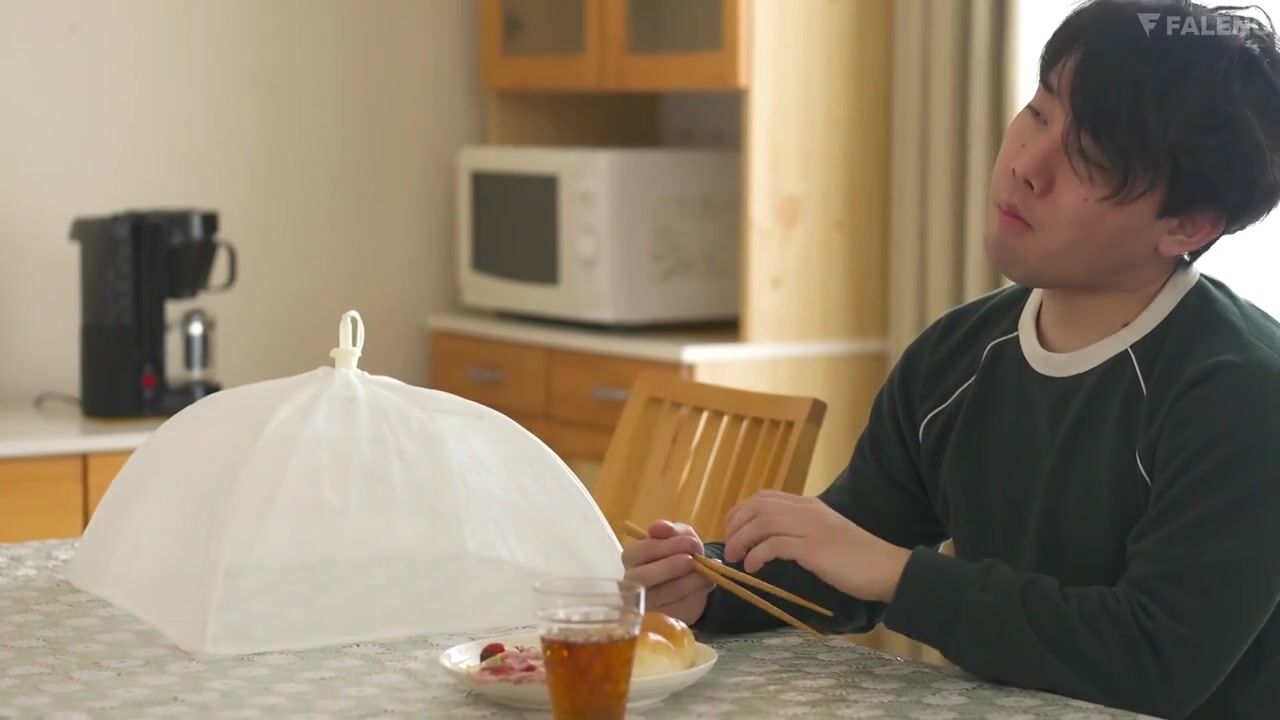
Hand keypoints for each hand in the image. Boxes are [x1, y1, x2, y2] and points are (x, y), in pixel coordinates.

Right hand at [621, 520, 714, 625]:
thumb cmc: (681, 553)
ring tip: (705, 574)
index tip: (692, 543)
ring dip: (687, 583)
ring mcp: (643, 603)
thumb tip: (658, 527)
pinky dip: (693, 598)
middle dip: (670, 567)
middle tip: (692, 561)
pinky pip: (675, 611)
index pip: (640, 551)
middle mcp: (631, 582)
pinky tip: (704, 587)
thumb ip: (671, 530)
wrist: (694, 580)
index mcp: (632, 557)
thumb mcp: (679, 536)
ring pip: (661, 596)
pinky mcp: (659, 619)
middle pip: (643, 577)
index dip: (666, 546)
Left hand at [723, 490, 910, 603]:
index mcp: (810, 506)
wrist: (888, 568)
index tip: (732, 531)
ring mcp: (811, 528)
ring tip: (735, 559)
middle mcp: (808, 511)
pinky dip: (757, 555)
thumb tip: (771, 544)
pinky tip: (753, 567)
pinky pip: (774, 544)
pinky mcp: (814, 548)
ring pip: (761, 522)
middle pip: (757, 506)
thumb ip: (802, 533)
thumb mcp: (826, 536)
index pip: (765, 497)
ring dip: (741, 540)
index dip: (741, 511)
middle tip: (728, 547)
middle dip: (735, 525)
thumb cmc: (858, 559)